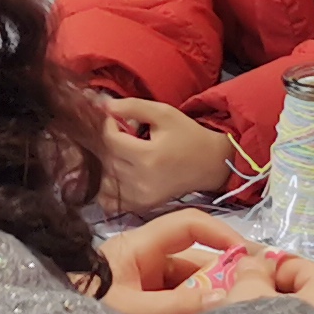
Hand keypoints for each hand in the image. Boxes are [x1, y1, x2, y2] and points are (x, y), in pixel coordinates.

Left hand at [95, 97, 235, 212]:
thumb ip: (132, 106)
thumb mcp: (163, 113)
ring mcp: (141, 197)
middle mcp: (142, 181)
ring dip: (110, 165)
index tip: (120, 120)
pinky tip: (123, 175)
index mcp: (148, 156)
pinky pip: (110, 201)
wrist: (209, 164)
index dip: (110, 125)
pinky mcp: (142, 207)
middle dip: (112, 144)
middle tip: (126, 136)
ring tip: (127, 155)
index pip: (110, 140)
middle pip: (107, 159)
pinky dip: (111, 188)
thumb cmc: (188, 136)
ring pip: (106, 179)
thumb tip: (103, 106)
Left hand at [95, 208, 246, 313]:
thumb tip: (228, 299)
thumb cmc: (87, 313)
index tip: (250, 257)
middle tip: (254, 300)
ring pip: (190, 292)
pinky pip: (178, 313)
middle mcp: (147, 263)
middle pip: (196, 264)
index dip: (222, 234)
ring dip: (210, 307)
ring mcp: (147, 289)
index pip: (190, 225)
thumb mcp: (133, 311)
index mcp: (141, 248)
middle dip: (222, 281)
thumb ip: (179, 308)